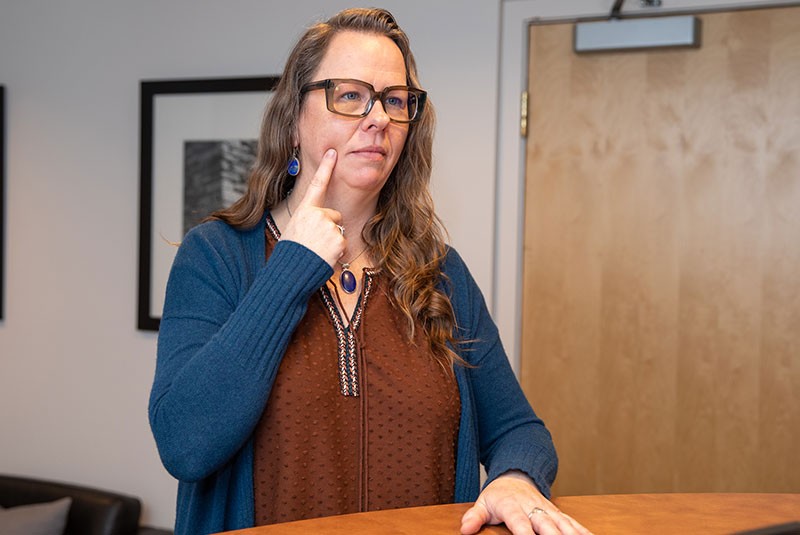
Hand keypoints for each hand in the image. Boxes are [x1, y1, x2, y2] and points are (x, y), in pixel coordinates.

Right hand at [280, 148, 345, 266]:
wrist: (290, 272)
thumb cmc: (290, 253)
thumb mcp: (294, 229)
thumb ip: (308, 220)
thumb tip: (320, 219)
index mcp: (304, 210)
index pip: (316, 184)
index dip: (326, 167)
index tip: (333, 152)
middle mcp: (317, 215)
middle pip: (334, 215)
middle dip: (329, 228)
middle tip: (314, 242)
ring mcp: (329, 227)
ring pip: (338, 231)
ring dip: (332, 242)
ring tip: (316, 251)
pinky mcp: (338, 240)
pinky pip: (342, 244)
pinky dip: (336, 252)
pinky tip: (323, 257)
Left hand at [460, 471, 592, 534]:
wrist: (516, 477)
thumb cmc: (498, 495)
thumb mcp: (483, 503)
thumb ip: (475, 516)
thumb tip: (464, 529)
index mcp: (513, 506)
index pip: (520, 523)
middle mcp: (534, 508)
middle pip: (547, 526)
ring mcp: (548, 511)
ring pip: (564, 525)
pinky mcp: (559, 514)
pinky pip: (574, 524)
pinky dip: (584, 532)